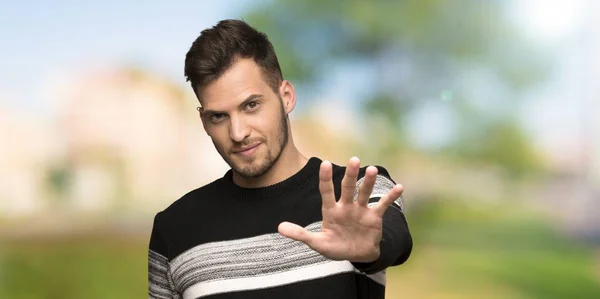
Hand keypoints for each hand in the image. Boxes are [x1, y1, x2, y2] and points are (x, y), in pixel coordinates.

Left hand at [278, 157, 403, 262]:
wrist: (356, 255)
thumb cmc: (335, 247)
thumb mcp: (317, 243)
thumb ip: (300, 234)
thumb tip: (279, 227)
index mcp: (331, 210)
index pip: (326, 191)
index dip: (325, 178)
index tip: (324, 163)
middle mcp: (346, 206)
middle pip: (347, 187)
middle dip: (350, 174)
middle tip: (354, 160)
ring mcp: (360, 210)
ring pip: (364, 193)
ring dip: (368, 182)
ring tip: (373, 169)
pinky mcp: (374, 217)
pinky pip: (383, 205)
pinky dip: (391, 197)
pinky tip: (399, 187)